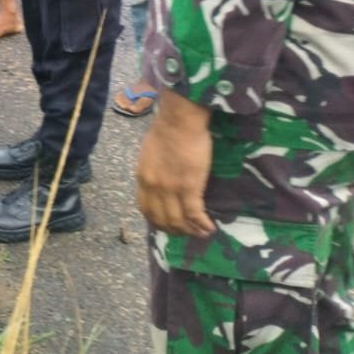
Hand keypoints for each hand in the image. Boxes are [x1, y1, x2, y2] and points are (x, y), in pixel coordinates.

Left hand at [135, 88, 216, 237]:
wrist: (180, 120)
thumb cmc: (167, 130)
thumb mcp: (149, 153)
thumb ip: (152, 170)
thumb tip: (159, 182)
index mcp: (143, 178)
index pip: (145, 209)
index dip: (156, 221)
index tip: (167, 224)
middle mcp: (154, 187)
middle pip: (161, 219)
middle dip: (174, 230)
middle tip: (186, 232)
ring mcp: (171, 189)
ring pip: (178, 220)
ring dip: (190, 231)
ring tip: (201, 233)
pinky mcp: (190, 187)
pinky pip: (195, 214)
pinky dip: (202, 224)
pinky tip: (210, 227)